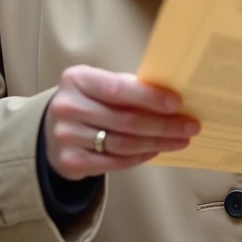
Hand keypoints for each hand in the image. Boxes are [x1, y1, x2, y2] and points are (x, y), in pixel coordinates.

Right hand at [43, 65, 199, 180]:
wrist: (51, 130)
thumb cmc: (88, 102)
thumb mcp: (99, 85)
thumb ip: (128, 88)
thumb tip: (172, 98)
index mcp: (77, 79)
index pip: (118, 89)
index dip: (150, 97)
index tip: (177, 103)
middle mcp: (68, 107)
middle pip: (125, 120)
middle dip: (163, 125)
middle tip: (190, 127)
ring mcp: (67, 136)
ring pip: (123, 144)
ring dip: (157, 143)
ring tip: (180, 140)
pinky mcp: (71, 161)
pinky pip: (114, 162)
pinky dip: (140, 157)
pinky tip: (156, 150)